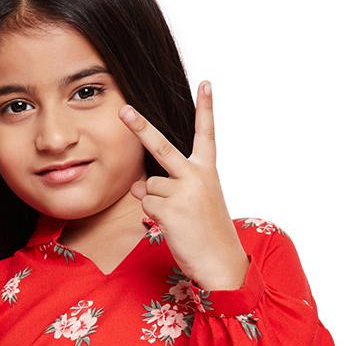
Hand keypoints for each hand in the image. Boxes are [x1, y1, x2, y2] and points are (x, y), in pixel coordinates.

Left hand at [119, 82, 249, 289]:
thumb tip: (136, 185)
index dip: (206, 108)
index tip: (205, 83)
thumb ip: (167, 188)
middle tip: (124, 109)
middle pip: (162, 147)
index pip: (206, 134)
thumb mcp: (192, 204)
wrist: (221, 262)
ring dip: (155, 203)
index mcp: (207, 171)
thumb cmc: (207, 233)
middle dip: (140, 127)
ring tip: (177, 219)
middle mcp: (196, 176)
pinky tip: (173, 226)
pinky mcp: (170, 210)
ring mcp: (183, 192)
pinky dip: (153, 216)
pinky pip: (146, 204)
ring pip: (148, 187)